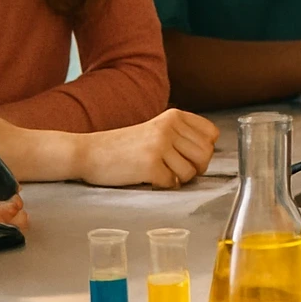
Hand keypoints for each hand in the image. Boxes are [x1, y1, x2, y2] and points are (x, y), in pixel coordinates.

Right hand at [78, 109, 218, 188]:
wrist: (90, 153)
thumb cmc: (123, 146)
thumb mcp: (156, 129)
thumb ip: (181, 135)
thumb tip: (208, 152)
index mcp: (173, 116)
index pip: (211, 134)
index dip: (205, 149)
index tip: (190, 156)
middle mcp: (168, 127)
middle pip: (206, 154)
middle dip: (196, 168)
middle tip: (178, 170)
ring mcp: (159, 146)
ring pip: (191, 171)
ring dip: (179, 179)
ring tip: (161, 173)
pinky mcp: (150, 165)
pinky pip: (173, 183)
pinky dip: (164, 185)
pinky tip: (150, 178)